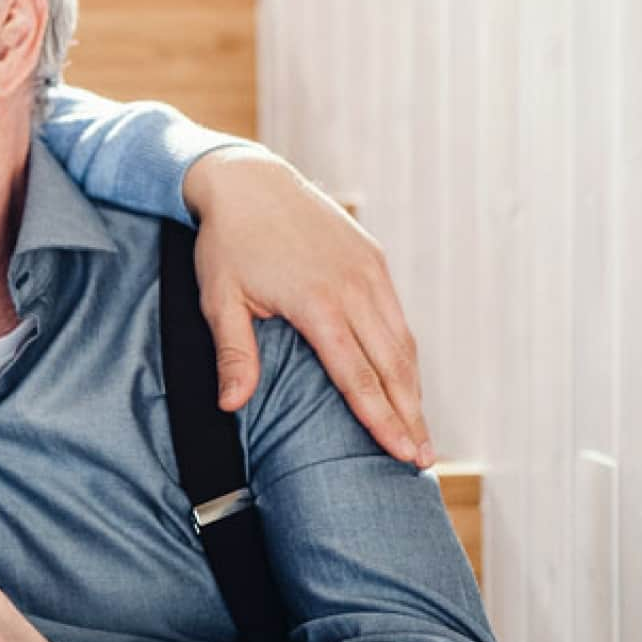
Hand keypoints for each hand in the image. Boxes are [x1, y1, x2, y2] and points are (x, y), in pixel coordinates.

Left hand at [181, 147, 431, 465]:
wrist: (249, 181)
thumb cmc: (228, 243)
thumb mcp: (219, 298)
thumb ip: (234, 354)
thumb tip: (232, 406)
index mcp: (317, 303)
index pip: (358, 376)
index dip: (382, 419)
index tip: (401, 453)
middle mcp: (353, 288)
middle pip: (392, 366)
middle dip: (410, 415)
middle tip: (423, 460)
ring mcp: (368, 272)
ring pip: (402, 341)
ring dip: (414, 387)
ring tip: (421, 429)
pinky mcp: (373, 259)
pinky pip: (397, 316)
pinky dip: (405, 352)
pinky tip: (406, 380)